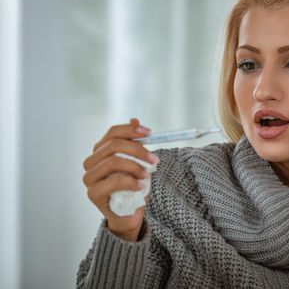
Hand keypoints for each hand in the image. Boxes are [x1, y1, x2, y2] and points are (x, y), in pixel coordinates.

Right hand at [82, 118, 158, 241]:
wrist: (128, 214)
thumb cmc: (132, 186)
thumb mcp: (138, 162)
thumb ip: (134, 142)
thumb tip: (135, 120)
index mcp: (100, 151)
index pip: (112, 133)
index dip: (131, 130)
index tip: (150, 133)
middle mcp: (91, 162)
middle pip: (113, 145)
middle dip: (137, 149)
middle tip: (153, 159)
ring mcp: (89, 178)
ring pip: (112, 162)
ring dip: (135, 166)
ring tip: (147, 175)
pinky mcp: (93, 193)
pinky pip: (113, 181)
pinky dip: (131, 182)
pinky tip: (139, 186)